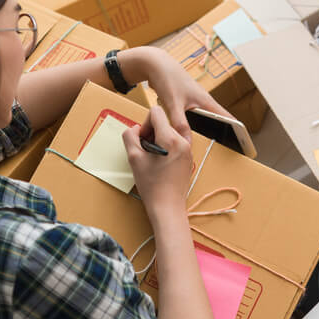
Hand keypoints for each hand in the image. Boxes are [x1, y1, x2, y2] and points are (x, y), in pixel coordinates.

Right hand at [122, 106, 192, 220]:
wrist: (168, 206)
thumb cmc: (152, 185)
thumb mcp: (134, 158)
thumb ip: (130, 136)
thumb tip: (135, 129)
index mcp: (170, 139)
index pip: (156, 112)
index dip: (144, 124)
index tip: (143, 140)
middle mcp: (183, 141)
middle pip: (163, 123)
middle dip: (152, 133)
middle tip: (146, 152)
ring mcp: (188, 150)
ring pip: (170, 133)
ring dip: (159, 141)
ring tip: (153, 159)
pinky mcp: (189, 158)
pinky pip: (176, 143)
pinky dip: (166, 148)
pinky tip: (160, 162)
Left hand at [141, 48, 233, 138]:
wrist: (156, 64)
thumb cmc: (168, 79)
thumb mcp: (174, 105)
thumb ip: (180, 124)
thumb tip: (186, 143)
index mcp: (206, 101)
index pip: (228, 118)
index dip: (237, 130)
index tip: (244, 143)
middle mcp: (204, 100)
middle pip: (219, 119)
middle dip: (224, 133)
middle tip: (230, 147)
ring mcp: (195, 100)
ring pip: (206, 117)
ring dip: (209, 128)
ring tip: (214, 142)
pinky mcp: (187, 100)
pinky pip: (195, 115)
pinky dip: (196, 124)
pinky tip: (191, 131)